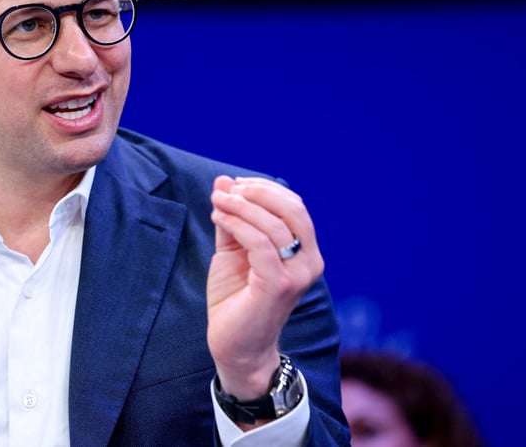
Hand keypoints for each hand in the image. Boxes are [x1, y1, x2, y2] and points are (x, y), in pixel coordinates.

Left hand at [206, 175, 323, 399]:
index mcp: (305, 251)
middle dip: (257, 192)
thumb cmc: (236, 298)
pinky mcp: (278, 286)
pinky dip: (237, 225)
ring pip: (273, 225)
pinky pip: (260, 244)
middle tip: (226, 191)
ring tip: (216, 203)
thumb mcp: (232, 250)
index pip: (294, 205)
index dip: (265, 188)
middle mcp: (309, 262)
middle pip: (292, 209)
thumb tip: (224, 180)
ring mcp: (296, 275)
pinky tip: (218, 218)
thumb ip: (232, 218)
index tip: (235, 184)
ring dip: (240, 206)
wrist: (235, 346)